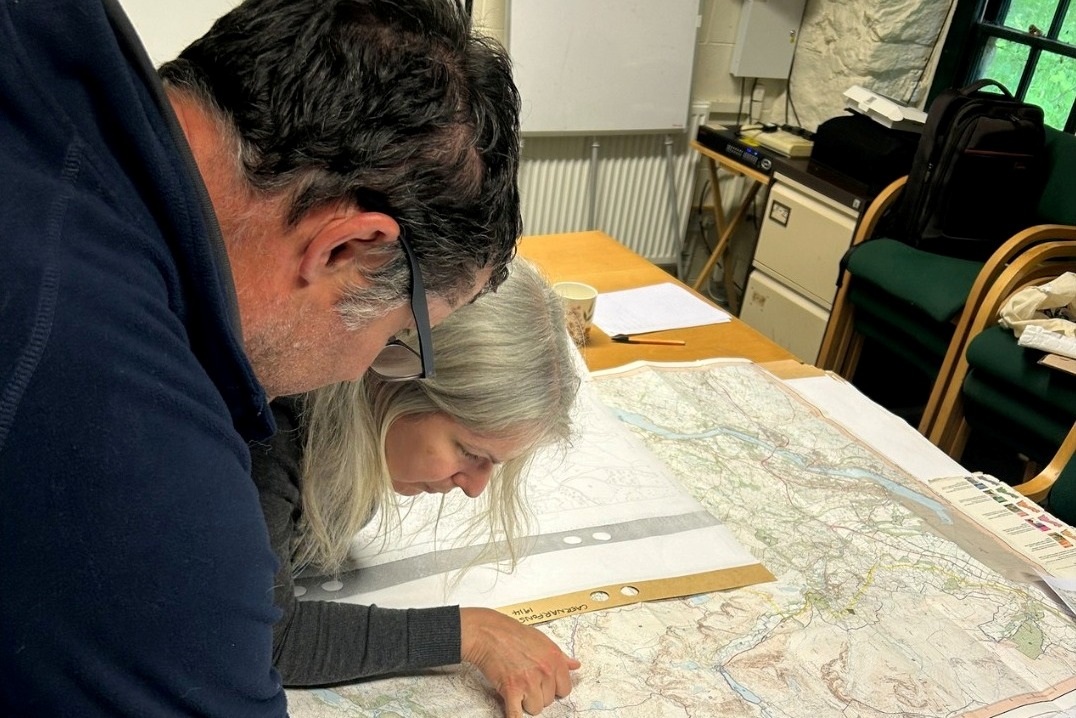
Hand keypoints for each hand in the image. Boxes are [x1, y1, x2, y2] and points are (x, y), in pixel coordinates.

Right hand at [460, 607, 580, 716]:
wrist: (488, 633)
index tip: (544, 684)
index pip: (565, 689)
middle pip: (549, 700)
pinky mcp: (511, 690)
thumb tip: (576, 665)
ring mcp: (529, 682)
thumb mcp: (542, 640)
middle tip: (525, 679)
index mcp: (555, 659)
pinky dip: (514, 717)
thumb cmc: (513, 634)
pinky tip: (512, 712)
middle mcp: (546, 671)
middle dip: (537, 693)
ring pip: (535, 708)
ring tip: (516, 685)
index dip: (553, 688)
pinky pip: (516, 714)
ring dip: (525, 701)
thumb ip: (561, 656)